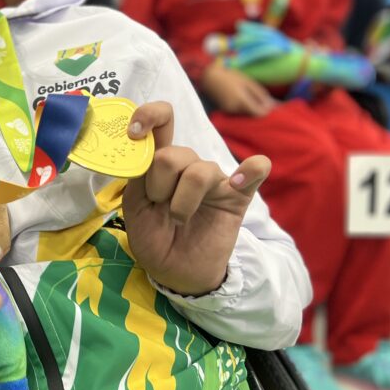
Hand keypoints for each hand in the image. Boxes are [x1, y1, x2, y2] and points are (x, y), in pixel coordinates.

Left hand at [121, 102, 270, 295]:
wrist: (176, 273)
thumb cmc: (154, 237)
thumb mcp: (135, 207)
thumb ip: (137, 176)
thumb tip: (143, 147)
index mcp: (160, 163)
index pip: (161, 121)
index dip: (148, 116)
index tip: (134, 133)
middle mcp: (188, 165)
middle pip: (175, 154)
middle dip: (159, 184)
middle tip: (158, 205)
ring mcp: (214, 179)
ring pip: (200, 171)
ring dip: (182, 201)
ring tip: (178, 219)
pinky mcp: (238, 196)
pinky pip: (256, 170)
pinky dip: (251, 170)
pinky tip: (237, 183)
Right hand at [201, 62, 277, 116]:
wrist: (209, 77)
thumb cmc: (230, 76)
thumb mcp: (247, 82)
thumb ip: (260, 94)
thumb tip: (271, 105)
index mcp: (241, 100)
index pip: (258, 113)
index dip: (266, 111)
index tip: (272, 106)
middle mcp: (234, 109)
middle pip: (253, 114)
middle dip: (260, 109)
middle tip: (266, 101)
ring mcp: (229, 111)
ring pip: (246, 114)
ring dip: (252, 108)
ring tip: (255, 98)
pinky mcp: (226, 110)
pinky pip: (240, 112)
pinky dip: (245, 107)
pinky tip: (244, 98)